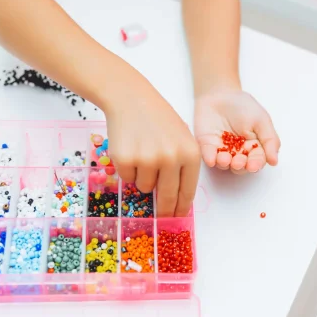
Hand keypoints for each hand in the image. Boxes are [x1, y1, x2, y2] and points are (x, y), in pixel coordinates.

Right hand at [105, 82, 200, 216]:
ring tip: (142, 154)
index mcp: (190, 154)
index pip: (187, 191)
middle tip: (161, 216)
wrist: (131, 99)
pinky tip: (130, 149)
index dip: (181, 207)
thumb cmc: (159, 120)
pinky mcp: (126, 159)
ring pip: (144, 188)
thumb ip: (183, 166)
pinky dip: (127, 170)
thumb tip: (178, 200)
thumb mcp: (181, 139)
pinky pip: (127, 178)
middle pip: (167, 196)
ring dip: (142, 178)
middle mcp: (171, 158)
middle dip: (164, 210)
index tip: (177, 217)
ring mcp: (148, 159)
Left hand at [194, 88, 280, 173]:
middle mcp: (238, 152)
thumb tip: (274, 161)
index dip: (255, 164)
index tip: (253, 165)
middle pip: (240, 166)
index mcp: (254, 147)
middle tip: (238, 162)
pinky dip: (209, 159)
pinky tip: (212, 160)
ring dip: (224, 164)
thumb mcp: (261, 120)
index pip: (256, 160)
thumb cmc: (243, 106)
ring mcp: (221, 150)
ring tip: (224, 159)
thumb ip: (270, 140)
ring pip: (223, 164)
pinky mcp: (207, 146)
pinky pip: (207, 155)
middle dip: (239, 166)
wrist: (221, 93)